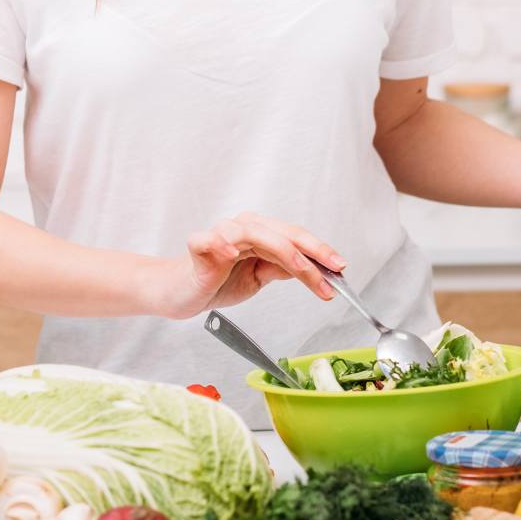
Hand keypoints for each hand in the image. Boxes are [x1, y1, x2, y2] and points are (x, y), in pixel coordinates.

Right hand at [155, 212, 345, 318]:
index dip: (320, 251)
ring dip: (281, 250)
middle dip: (310, 255)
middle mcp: (243, 227)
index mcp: (260, 233)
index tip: (340, 268)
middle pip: (282, 233)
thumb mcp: (259, 277)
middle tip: (329, 274)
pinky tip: (231, 252)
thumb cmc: (217, 279)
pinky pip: (208, 240)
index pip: (296, 237)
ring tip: (299, 267)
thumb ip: (283, 269)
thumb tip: (317, 269)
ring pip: (254, 233)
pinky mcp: (198, 246)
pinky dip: (220, 243)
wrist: (180, 292)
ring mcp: (220, 234)